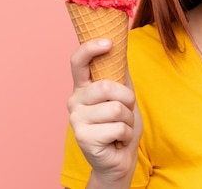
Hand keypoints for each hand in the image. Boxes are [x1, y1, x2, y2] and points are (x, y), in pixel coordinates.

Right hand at [67, 39, 142, 187]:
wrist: (119, 159)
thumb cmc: (120, 125)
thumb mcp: (123, 95)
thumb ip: (119, 73)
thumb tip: (120, 44)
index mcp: (82, 87)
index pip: (78, 62)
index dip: (91, 48)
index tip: (108, 42)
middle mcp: (74, 101)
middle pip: (107, 87)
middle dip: (127, 100)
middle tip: (124, 112)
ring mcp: (76, 119)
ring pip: (116, 108)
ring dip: (128, 120)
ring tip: (120, 128)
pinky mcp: (83, 137)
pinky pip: (118, 127)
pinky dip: (126, 135)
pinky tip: (117, 140)